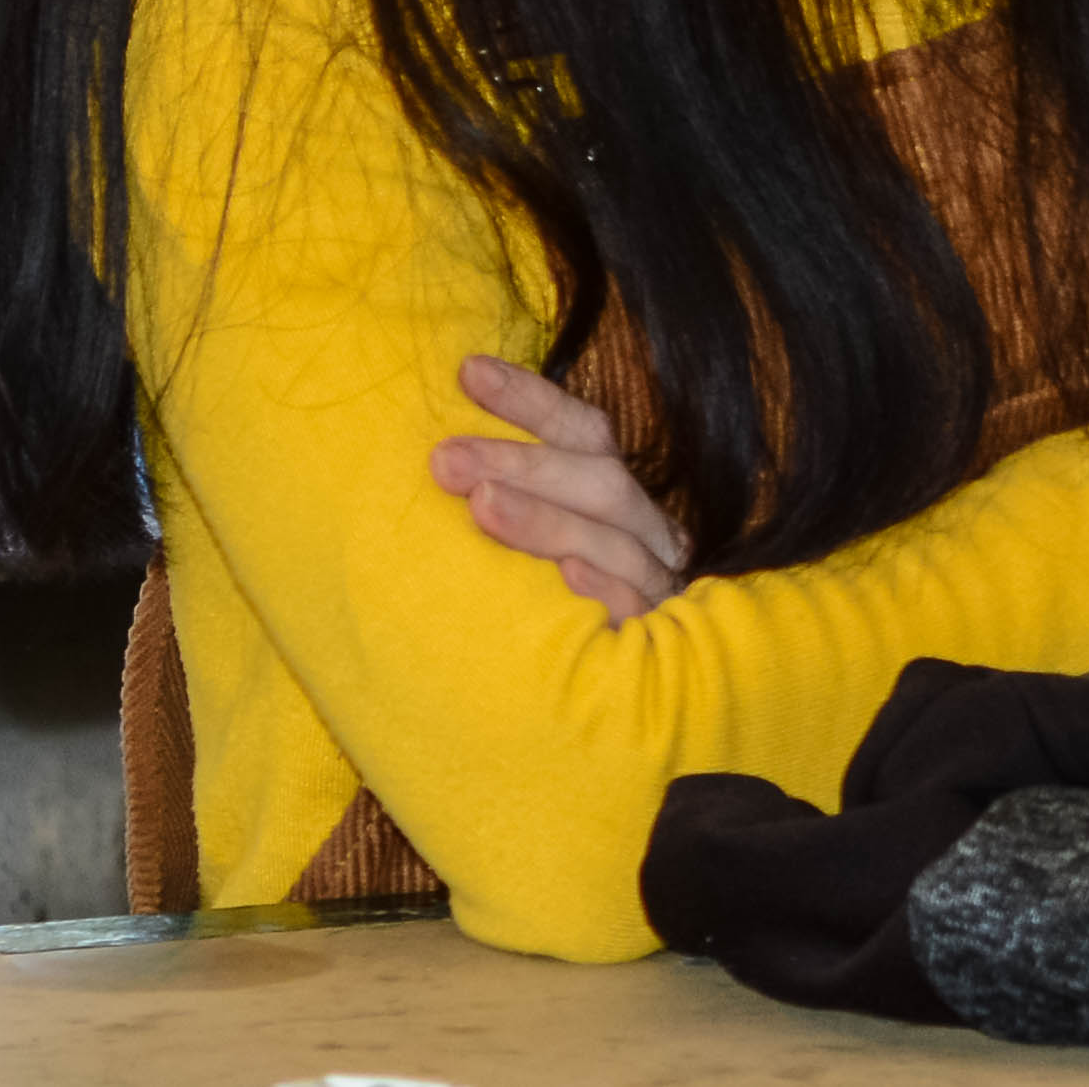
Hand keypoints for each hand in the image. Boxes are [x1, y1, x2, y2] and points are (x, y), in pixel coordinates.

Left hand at [430, 353, 689, 627]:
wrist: (597, 716)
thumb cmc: (541, 619)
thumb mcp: (523, 553)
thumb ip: (500, 504)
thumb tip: (433, 455)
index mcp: (612, 503)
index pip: (584, 434)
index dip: (531, 400)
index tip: (468, 372)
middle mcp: (643, 534)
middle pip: (599, 480)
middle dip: (522, 461)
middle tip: (444, 458)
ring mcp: (654, 585)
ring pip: (615, 537)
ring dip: (546, 518)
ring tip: (482, 503)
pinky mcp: (654, 643)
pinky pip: (635, 606)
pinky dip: (605, 585)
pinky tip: (567, 572)